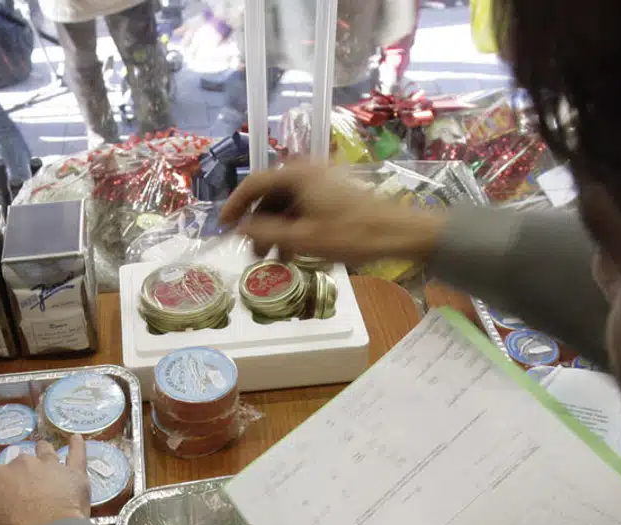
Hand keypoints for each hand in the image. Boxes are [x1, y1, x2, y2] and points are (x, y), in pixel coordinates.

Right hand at [0, 436, 89, 524]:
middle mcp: (20, 465)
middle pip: (18, 464)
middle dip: (19, 473)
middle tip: (23, 488)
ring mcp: (48, 466)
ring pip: (44, 452)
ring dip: (42, 451)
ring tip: (44, 450)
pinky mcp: (73, 474)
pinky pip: (76, 455)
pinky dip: (77, 447)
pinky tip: (76, 439)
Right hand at [219, 162, 447, 267]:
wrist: (398, 233)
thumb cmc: (351, 235)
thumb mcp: (303, 238)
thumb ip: (265, 231)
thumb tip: (239, 227)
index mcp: (297, 174)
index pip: (253, 184)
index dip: (234, 206)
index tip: (222, 228)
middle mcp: (307, 171)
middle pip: (270, 195)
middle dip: (257, 224)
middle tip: (252, 252)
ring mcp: (321, 181)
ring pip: (286, 204)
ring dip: (275, 230)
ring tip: (273, 259)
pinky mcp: (333, 193)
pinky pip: (302, 207)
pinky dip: (293, 228)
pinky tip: (294, 252)